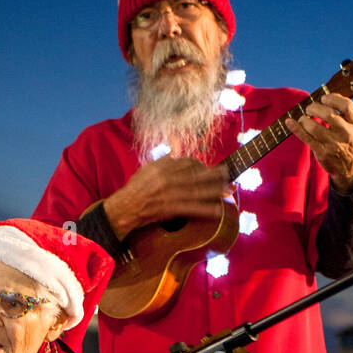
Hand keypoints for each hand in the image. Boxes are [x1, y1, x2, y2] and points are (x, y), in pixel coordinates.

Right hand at [102, 157, 231, 238]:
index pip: (186, 163)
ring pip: (197, 190)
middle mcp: (167, 178)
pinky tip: (217, 210)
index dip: (200, 165)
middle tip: (227, 173)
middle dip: (212, 175)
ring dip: (214, 190)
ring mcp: (169, 193)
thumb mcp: (149, 168)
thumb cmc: (136, 189)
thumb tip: (176, 141)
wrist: (125, 207)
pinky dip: (205, 210)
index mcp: (163, 166)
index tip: (209, 167)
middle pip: (195, 175)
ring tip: (228, 188)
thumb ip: (166, 157)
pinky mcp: (169, 208)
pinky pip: (191, 208)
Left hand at [284, 93, 352, 192]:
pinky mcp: (322, 153)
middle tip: (309, 108)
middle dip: (315, 108)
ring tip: (303, 119)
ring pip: (314, 127)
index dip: (334, 98)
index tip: (324, 98)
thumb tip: (325, 98)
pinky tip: (289, 122)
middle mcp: (346, 133)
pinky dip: (296, 128)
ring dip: (304, 119)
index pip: (346, 106)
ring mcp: (333, 144)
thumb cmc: (350, 143)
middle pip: (328, 115)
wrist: (352, 169)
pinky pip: (306, 138)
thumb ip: (345, 114)